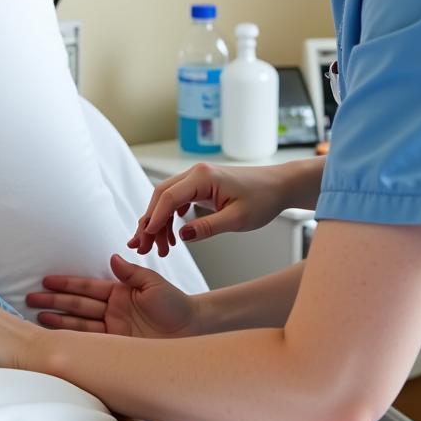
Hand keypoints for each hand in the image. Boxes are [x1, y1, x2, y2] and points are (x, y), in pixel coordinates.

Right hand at [26, 253, 200, 337]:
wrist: (192, 331)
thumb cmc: (176, 305)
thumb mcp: (154, 284)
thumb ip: (131, 273)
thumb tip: (112, 258)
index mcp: (119, 292)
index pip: (87, 286)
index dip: (67, 283)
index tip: (46, 280)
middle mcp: (112, 310)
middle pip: (77, 305)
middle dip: (54, 301)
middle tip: (31, 298)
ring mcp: (112, 329)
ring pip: (79, 324)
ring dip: (58, 321)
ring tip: (37, 317)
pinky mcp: (117, 346)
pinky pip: (92, 342)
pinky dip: (75, 341)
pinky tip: (59, 339)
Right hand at [129, 161, 285, 254]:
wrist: (279, 186)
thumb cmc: (263, 199)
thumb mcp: (238, 219)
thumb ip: (208, 228)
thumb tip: (181, 236)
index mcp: (203, 177)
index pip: (169, 197)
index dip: (154, 218)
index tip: (144, 238)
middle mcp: (195, 173)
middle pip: (161, 196)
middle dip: (149, 222)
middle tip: (142, 247)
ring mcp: (197, 178)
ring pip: (166, 198)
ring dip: (158, 221)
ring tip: (155, 247)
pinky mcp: (200, 185)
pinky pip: (177, 199)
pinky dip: (169, 216)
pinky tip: (170, 235)